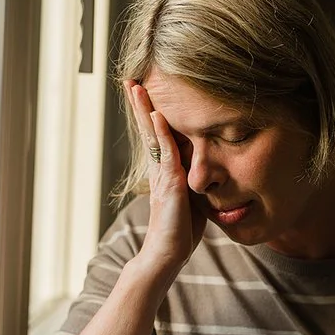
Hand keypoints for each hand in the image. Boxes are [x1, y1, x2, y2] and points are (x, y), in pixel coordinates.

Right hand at [125, 81, 205, 275]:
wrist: (168, 254)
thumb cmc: (181, 230)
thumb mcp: (192, 198)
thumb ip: (194, 180)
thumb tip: (204, 168)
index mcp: (165, 171)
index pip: (157, 135)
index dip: (152, 114)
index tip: (145, 92)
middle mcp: (159, 169)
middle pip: (148, 129)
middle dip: (140, 105)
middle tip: (130, 80)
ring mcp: (162, 175)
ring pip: (152, 136)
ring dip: (145, 110)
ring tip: (136, 87)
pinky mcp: (170, 184)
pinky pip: (166, 154)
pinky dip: (161, 134)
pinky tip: (159, 116)